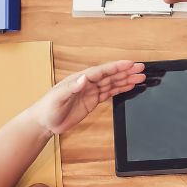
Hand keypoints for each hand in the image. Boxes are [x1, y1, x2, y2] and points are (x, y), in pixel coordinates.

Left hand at [25, 61, 145, 135]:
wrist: (44, 122)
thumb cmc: (48, 108)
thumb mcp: (58, 97)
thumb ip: (72, 87)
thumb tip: (84, 78)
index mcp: (80, 79)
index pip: (102, 71)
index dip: (116, 67)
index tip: (130, 63)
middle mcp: (87, 83)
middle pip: (110, 75)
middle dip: (126, 71)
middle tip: (141, 68)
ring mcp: (91, 92)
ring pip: (112, 83)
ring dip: (126, 79)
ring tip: (140, 77)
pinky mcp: (92, 101)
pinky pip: (109, 93)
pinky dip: (120, 89)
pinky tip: (129, 86)